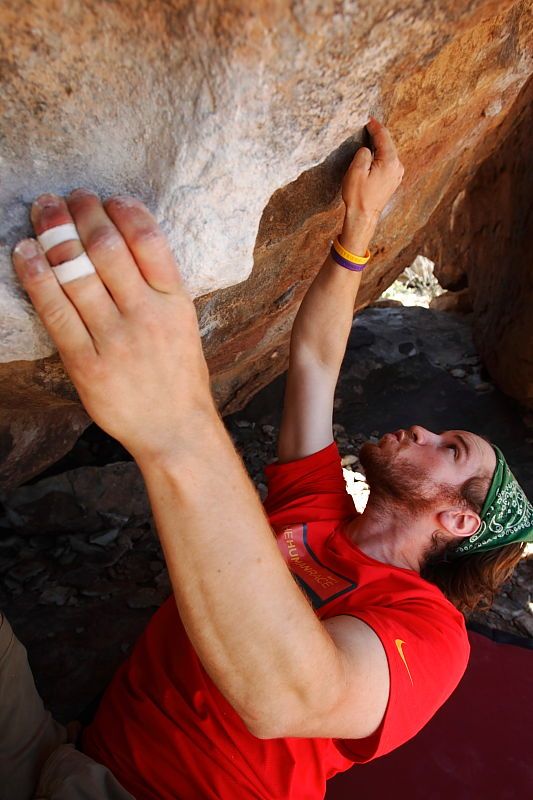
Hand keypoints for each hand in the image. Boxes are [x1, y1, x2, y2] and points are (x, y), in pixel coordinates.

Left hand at [12, 191, 213, 463]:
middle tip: (68, 196)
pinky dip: (36, 276)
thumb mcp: (183, 323)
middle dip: (82, 211)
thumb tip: (122, 239)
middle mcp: (146, 316)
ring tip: (44, 210)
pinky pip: (55, 311)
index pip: (149, 240)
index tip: (108, 198)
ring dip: (54, 232)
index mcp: (175, 302)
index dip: (124, 210)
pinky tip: (25, 253)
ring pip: (76, 272)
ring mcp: (115, 340)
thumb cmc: (178, 375)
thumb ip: (158, 286)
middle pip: (107, 247)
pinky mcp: (85, 364)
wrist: (174, 430)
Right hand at [339, 117, 403, 251]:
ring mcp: (397, 174)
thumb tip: (367, 149)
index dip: (375, 126)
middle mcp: (397, 166)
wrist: (363, 216)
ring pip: (388, 153)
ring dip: (379, 146)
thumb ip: (363, 153)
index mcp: (389, 161)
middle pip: (388, 144)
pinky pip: (388, 162)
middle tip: (368, 125)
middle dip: (378, 134)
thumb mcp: (356, 170)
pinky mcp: (393, 180)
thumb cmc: (358, 195)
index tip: (368, 118)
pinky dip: (381, 156)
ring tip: (369, 138)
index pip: (383, 136)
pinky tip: (373, 155)